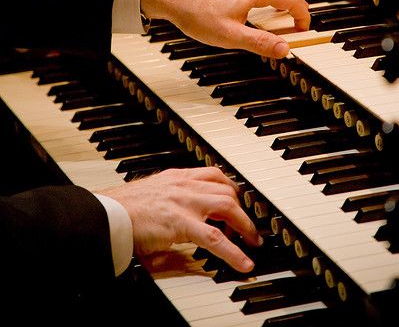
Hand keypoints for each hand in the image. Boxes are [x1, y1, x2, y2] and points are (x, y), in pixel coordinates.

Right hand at [100, 167, 261, 272]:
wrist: (107, 213)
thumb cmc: (124, 208)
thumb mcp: (155, 194)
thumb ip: (173, 198)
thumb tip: (186, 214)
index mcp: (178, 177)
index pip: (215, 174)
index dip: (232, 189)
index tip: (241, 201)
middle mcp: (185, 184)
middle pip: (227, 190)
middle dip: (244, 209)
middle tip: (250, 226)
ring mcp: (185, 202)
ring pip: (227, 208)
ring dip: (245, 227)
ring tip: (252, 242)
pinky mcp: (181, 223)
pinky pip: (216, 238)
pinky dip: (234, 251)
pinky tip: (243, 262)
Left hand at [140, 0, 309, 57]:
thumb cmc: (195, 12)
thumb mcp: (230, 36)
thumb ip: (259, 42)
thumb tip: (284, 49)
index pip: (292, 0)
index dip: (303, 16)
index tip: (303, 29)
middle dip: (296, 2)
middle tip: (297, 19)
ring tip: (280, 10)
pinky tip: (254, 1)